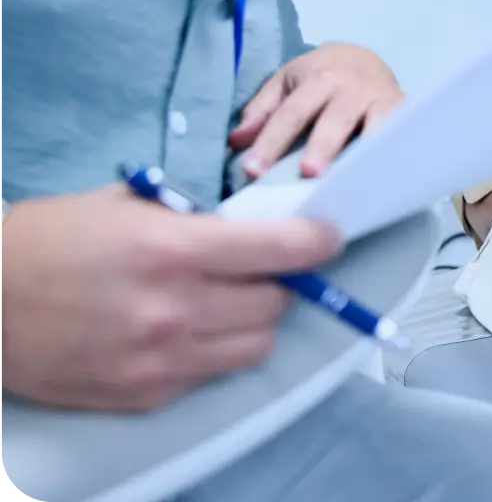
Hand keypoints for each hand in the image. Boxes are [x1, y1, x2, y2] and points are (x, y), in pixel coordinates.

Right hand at [0, 186, 340, 411]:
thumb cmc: (52, 241)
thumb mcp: (128, 206)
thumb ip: (196, 218)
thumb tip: (256, 225)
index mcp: (172, 251)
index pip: (280, 251)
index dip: (317, 242)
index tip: (331, 236)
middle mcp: (174, 309)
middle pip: (276, 302)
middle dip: (279, 280)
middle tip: (260, 267)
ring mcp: (161, 359)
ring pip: (256, 344)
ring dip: (254, 319)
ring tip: (225, 299)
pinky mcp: (146, 395)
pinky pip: (213, 372)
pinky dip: (214, 349)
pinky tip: (184, 328)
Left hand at [230, 43, 402, 178]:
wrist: (364, 57)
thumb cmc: (320, 76)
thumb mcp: (286, 82)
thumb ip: (261, 110)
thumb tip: (237, 140)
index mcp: (319, 78)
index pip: (292, 112)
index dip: (271, 141)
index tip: (252, 170)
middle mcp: (352, 87)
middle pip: (336, 118)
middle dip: (324, 144)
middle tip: (309, 173)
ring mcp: (382, 98)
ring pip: (376, 124)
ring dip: (366, 151)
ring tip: (357, 179)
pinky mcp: (404, 109)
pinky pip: (401, 132)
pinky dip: (396, 151)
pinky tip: (387, 174)